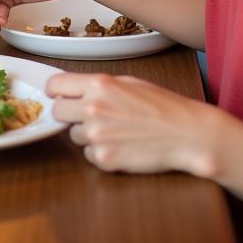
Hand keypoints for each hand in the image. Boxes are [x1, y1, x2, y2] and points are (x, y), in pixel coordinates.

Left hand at [47, 71, 218, 176]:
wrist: (187, 134)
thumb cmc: (162, 105)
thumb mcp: (128, 82)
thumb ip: (98, 85)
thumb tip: (73, 89)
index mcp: (98, 84)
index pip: (55, 85)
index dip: (56, 91)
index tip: (60, 96)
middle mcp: (92, 108)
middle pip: (57, 111)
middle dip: (68, 114)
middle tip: (88, 116)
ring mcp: (96, 136)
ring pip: (73, 135)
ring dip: (87, 134)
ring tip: (115, 131)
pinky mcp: (104, 159)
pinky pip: (89, 155)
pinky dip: (100, 152)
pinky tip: (121, 146)